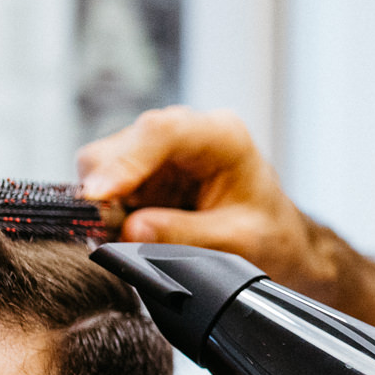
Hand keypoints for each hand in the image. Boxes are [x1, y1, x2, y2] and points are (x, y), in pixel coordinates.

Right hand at [76, 106, 374, 339]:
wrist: (276, 241)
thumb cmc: (269, 235)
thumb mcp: (238, 242)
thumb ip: (187, 236)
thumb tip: (131, 230)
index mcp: (221, 136)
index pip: (162, 132)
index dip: (125, 161)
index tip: (99, 194)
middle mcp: (186, 133)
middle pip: (121, 145)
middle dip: (106, 189)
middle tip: (106, 234)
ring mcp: (160, 151)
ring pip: (104, 164)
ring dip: (105, 203)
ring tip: (126, 237)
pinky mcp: (143, 172)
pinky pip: (107, 186)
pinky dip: (107, 211)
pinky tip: (126, 231)